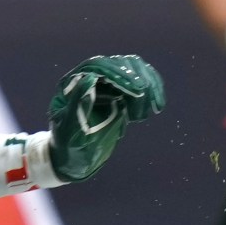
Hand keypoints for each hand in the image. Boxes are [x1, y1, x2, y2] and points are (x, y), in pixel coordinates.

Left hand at [46, 55, 164, 183]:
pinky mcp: (118, 94)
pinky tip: (157, 104)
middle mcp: (90, 79)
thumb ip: (78, 104)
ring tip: (155, 106)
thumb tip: (90, 78)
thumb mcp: (70, 129)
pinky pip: (138, 85)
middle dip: (136, 79)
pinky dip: (151, 91)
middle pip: (118, 65)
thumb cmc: (68, 146)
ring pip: (131, 72)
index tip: (137, 89)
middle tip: (149, 98)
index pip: (98, 67)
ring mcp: (106, 85)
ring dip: (147, 84)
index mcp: (73, 83)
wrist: (74, 159)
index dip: (118, 73)